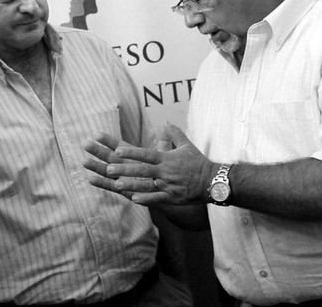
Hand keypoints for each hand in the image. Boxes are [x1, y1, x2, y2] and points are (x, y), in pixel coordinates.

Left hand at [83, 122, 213, 205]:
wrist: (212, 180)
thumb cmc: (198, 162)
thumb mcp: (186, 145)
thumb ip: (174, 133)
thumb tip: (165, 121)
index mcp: (167, 158)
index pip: (146, 154)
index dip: (131, 152)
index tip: (117, 150)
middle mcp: (166, 171)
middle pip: (142, 169)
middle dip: (125, 169)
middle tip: (109, 168)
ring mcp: (168, 185)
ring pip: (147, 184)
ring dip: (131, 184)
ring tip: (117, 184)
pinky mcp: (172, 197)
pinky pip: (157, 198)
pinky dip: (146, 198)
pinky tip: (133, 199)